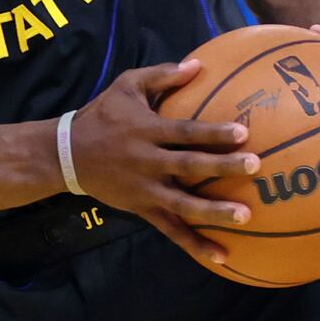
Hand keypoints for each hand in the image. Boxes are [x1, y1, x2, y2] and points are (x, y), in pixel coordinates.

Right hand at [69, 60, 258, 268]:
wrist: (66, 154)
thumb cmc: (101, 115)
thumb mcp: (125, 85)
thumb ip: (161, 74)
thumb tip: (197, 64)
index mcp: (146, 131)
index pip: (184, 132)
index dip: (212, 133)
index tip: (242, 132)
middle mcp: (148, 161)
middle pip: (189, 166)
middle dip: (222, 167)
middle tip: (254, 166)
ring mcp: (145, 189)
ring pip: (183, 204)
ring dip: (214, 211)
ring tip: (245, 216)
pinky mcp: (142, 209)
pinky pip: (171, 230)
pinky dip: (195, 244)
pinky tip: (222, 256)